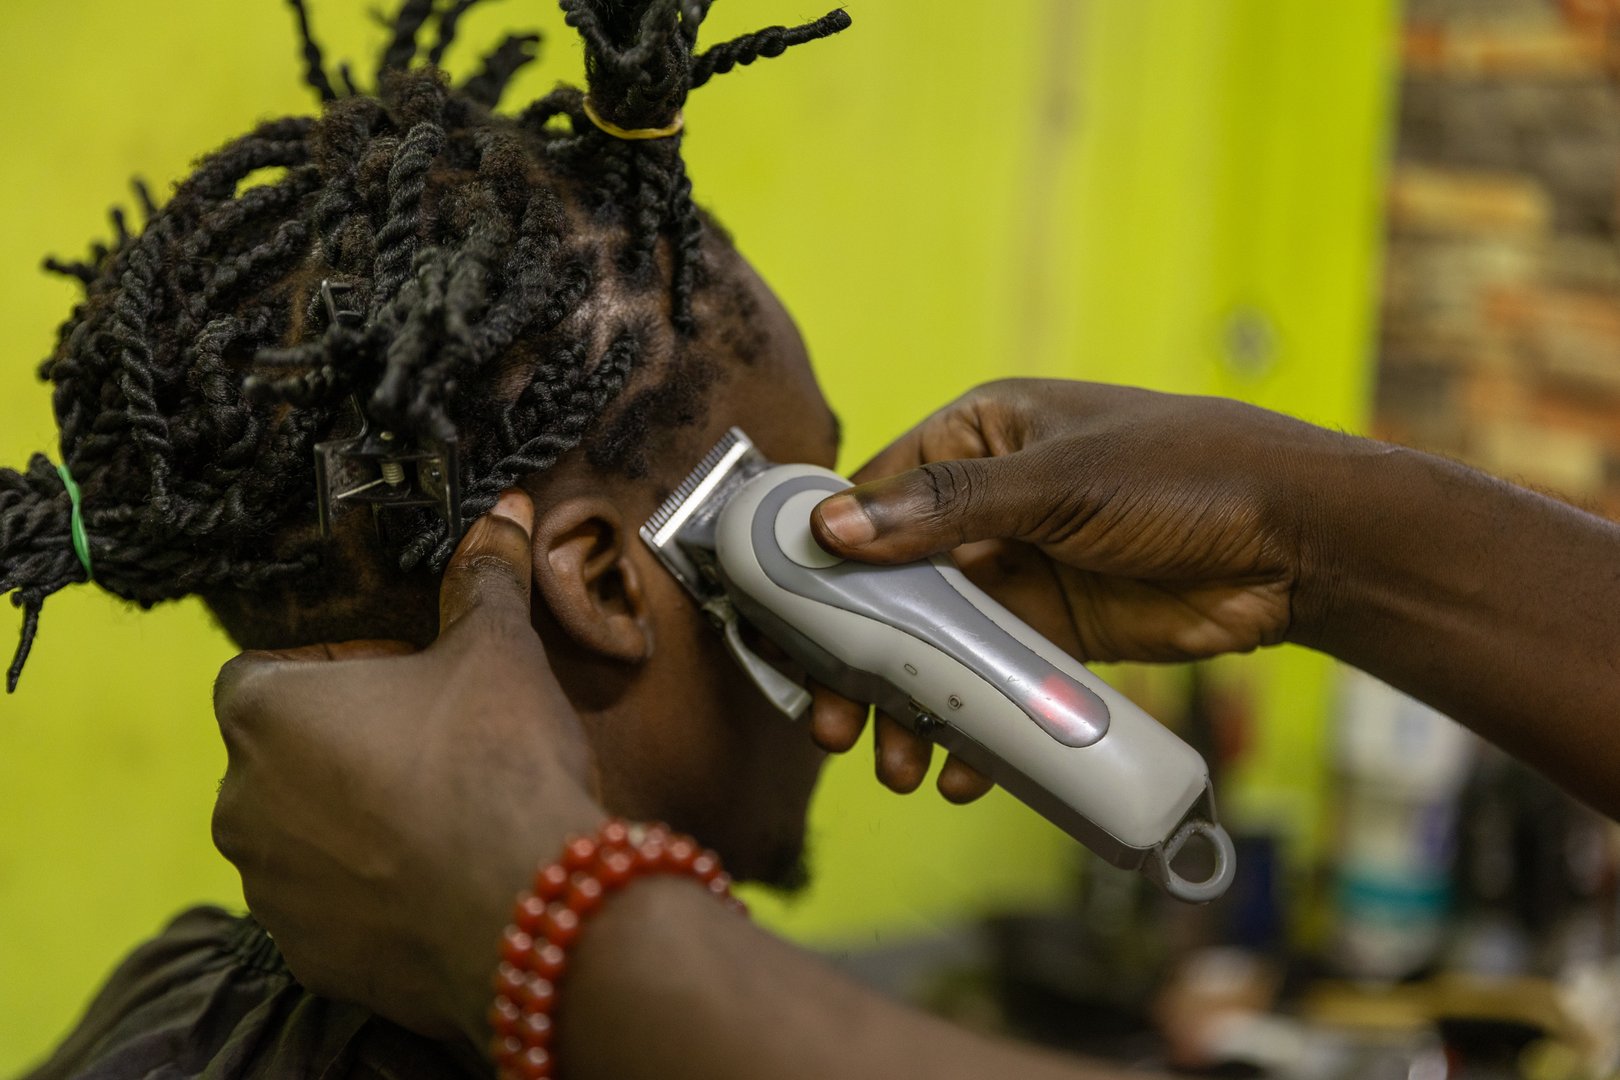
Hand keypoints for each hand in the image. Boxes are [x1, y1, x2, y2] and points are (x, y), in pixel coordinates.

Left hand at [211, 491, 602, 1047]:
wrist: (528, 909)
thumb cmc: (495, 761)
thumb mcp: (497, 649)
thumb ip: (485, 576)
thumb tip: (508, 508)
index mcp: (262, 714)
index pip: (267, 670)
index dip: (339, 666)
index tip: (408, 678)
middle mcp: (239, 804)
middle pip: (283, 755)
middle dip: (347, 746)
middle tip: (437, 744)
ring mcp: (269, 889)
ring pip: (302, 836)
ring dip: (354, 821)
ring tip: (445, 817)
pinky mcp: (309, 956)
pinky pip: (329, 908)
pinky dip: (371, 894)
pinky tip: (441, 881)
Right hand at [808, 380, 1346, 799]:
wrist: (1297, 542)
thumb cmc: (1184, 475)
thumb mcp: (1060, 483)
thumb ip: (948, 508)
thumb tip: (833, 529)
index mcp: (976, 437)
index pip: (871, 498)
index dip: (821, 560)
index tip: (782, 624)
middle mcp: (985, 506)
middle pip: (891, 587)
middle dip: (858, 659)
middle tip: (832, 721)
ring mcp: (1020, 574)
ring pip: (937, 647)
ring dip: (911, 706)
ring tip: (898, 764)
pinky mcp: (1057, 634)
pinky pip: (993, 684)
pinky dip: (974, 726)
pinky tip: (964, 770)